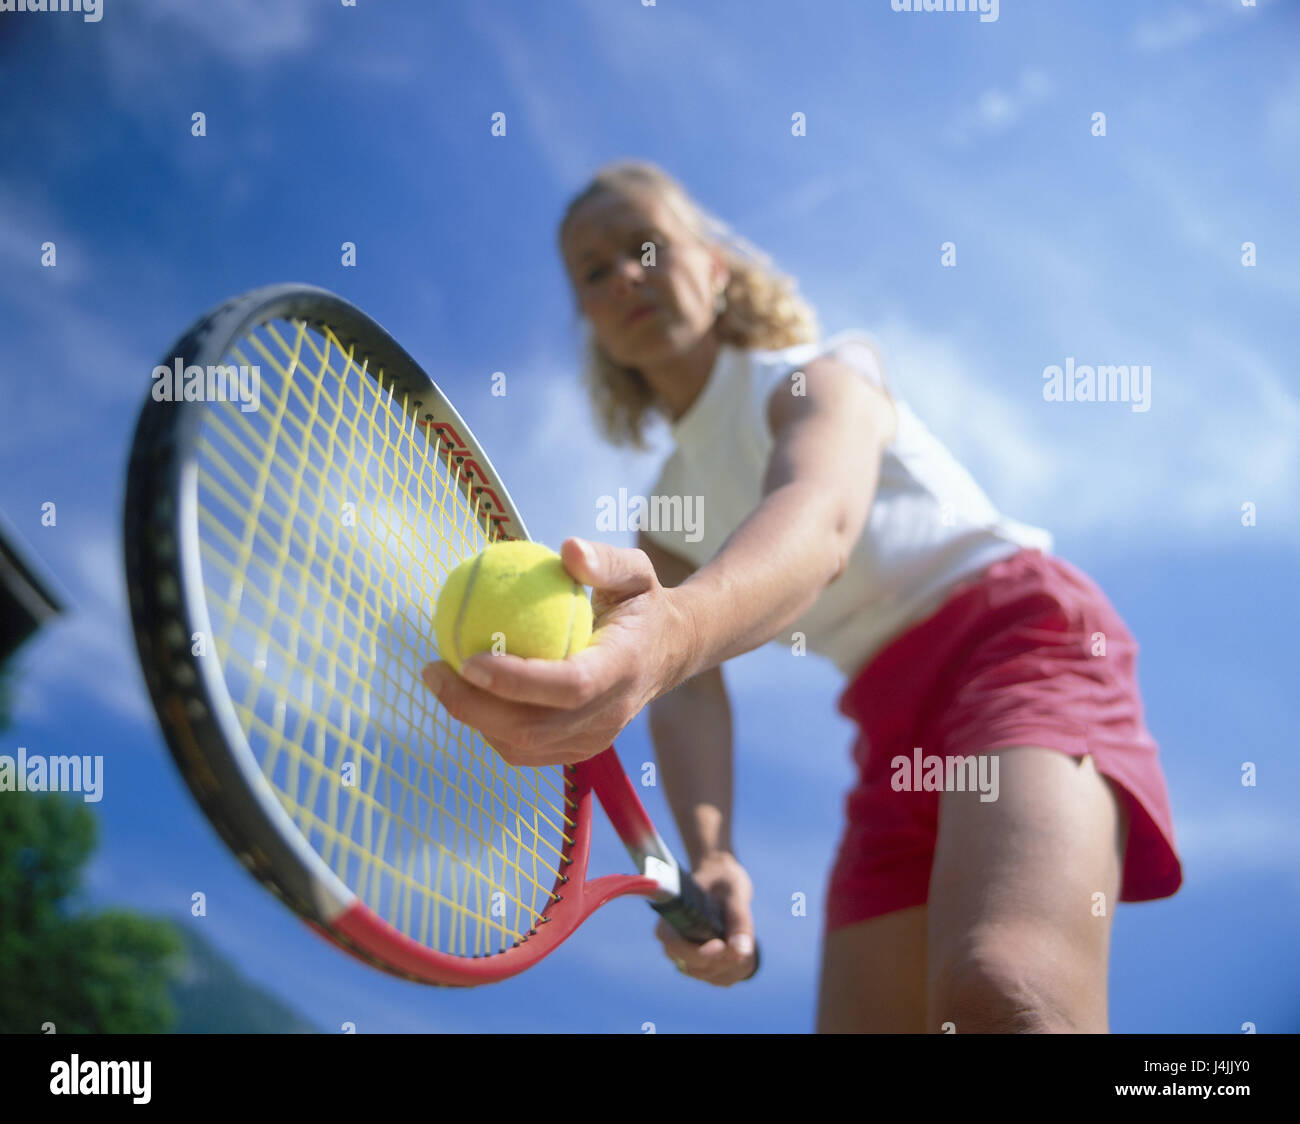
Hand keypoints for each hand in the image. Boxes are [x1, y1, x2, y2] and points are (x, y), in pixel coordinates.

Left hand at [420, 538, 697, 767]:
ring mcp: (595, 739)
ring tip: (438, 677)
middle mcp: (610, 713)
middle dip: (475, 708)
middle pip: (535, 728)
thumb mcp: (636, 571)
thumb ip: (606, 560)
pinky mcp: (579, 749)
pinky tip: (464, 693)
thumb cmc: (642, 603)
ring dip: (473, 718)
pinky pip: (525, 749)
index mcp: (623, 668)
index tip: (469, 658)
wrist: (669, 653)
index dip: (516, 681)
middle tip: (434, 668)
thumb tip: (567, 549)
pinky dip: (488, 726)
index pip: (569, 686)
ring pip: (524, 746)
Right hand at [657, 852, 757, 985]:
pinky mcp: (703, 966)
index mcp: (670, 919)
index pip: (677, 947)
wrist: (722, 880)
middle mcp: (674, 943)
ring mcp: (688, 957)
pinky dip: (739, 970)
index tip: (721, 944)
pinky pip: (722, 979)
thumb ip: (738, 919)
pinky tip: (745, 950)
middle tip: (746, 941)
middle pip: (696, 967)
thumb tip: (742, 949)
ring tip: (747, 940)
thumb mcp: (733, 892)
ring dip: (736, 965)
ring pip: (712, 976)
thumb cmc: (723, 880)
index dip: (699, 953)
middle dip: (725, 959)